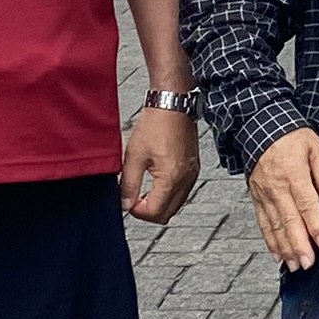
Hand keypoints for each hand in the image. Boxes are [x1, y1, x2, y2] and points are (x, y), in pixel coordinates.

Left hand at [122, 103, 198, 223]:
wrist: (173, 104)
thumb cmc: (155, 124)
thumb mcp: (134, 155)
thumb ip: (129, 184)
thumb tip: (125, 204)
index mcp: (171, 178)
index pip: (155, 212)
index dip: (137, 212)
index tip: (128, 201)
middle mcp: (186, 180)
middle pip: (167, 214)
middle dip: (148, 211)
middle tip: (134, 198)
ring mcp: (192, 175)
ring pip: (176, 205)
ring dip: (159, 204)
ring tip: (144, 189)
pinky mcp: (194, 169)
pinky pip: (182, 193)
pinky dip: (169, 194)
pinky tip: (156, 182)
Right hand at [248, 126, 318, 269]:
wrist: (259, 126)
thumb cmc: (290, 136)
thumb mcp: (314, 146)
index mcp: (293, 174)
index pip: (306, 204)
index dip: (314, 225)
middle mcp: (276, 187)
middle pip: (289, 220)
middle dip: (299, 245)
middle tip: (308, 263)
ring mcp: (264, 194)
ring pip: (275, 226)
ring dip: (285, 248)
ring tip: (295, 265)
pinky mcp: (256, 197)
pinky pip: (262, 222)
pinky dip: (269, 240)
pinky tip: (277, 254)